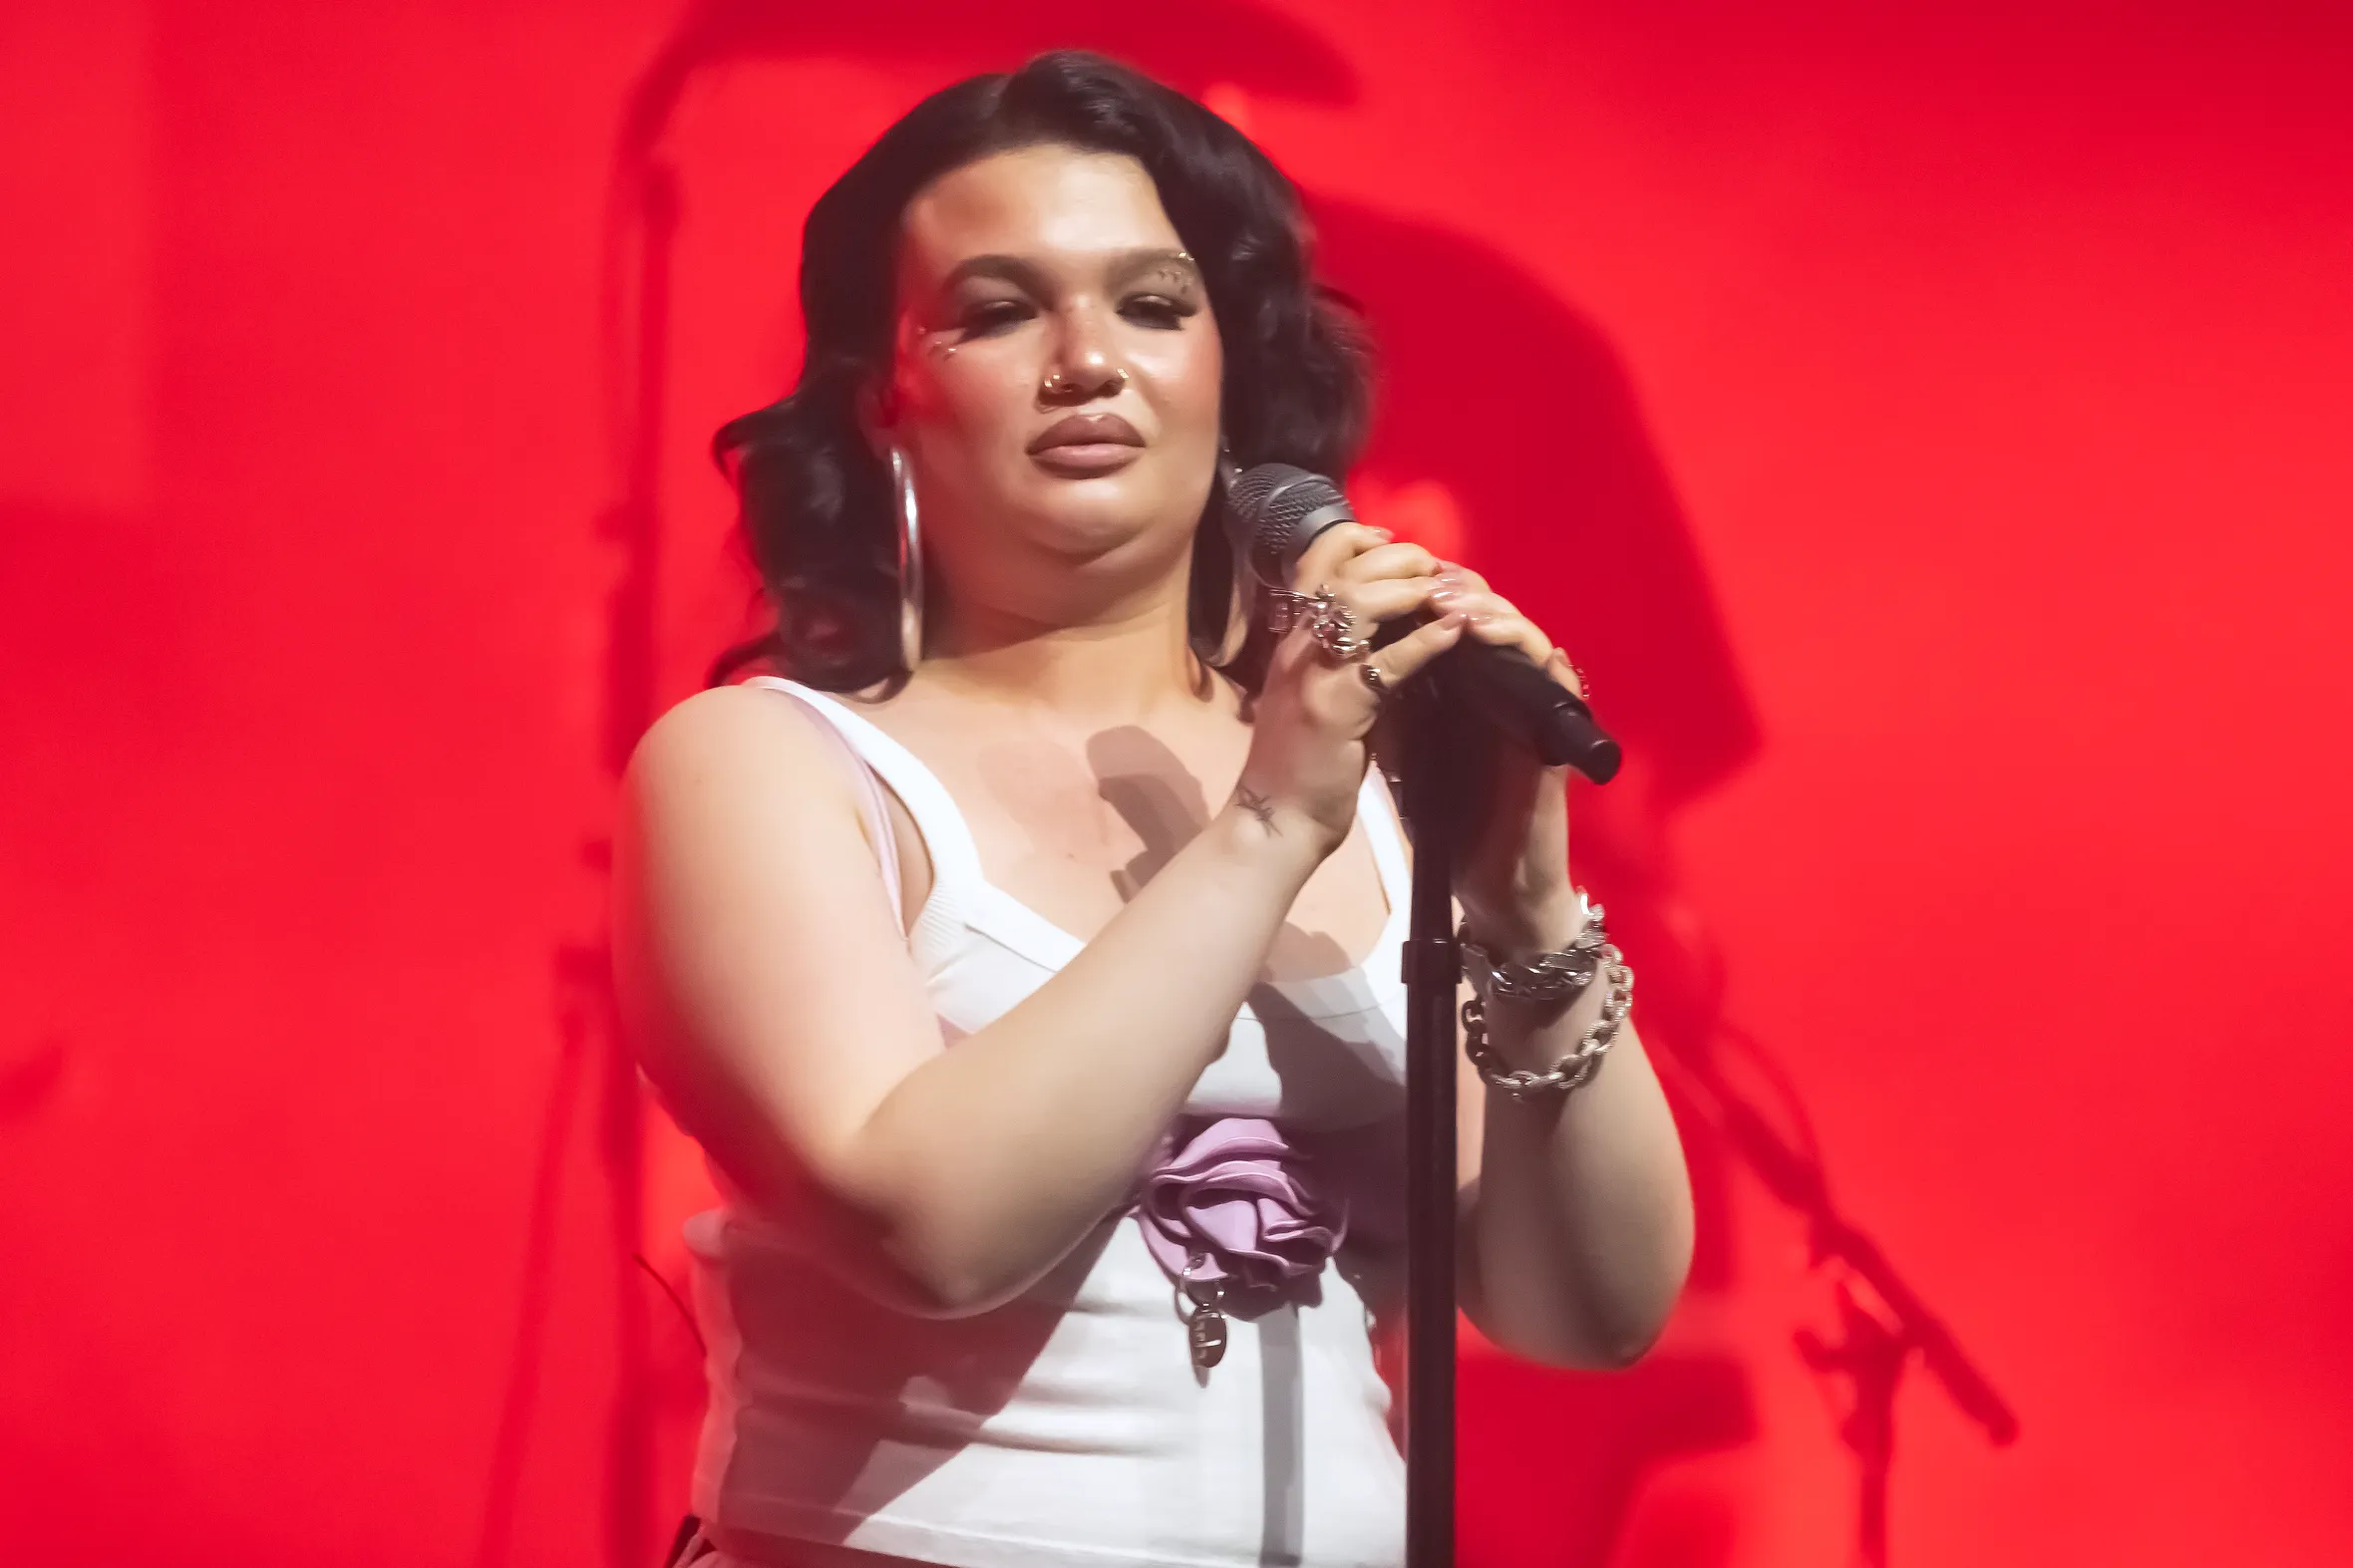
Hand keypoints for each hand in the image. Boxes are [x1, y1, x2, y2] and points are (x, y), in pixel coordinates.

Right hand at [1233, 524, 1468, 853]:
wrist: (1275, 819)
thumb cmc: (1298, 763)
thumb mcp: (1312, 695)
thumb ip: (1340, 658)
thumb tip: (1390, 627)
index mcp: (1291, 642)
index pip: (1314, 564)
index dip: (1356, 540)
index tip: (1393, 542)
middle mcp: (1296, 649)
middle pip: (1342, 572)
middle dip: (1396, 560)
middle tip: (1434, 569)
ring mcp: (1313, 676)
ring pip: (1358, 603)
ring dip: (1410, 589)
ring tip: (1445, 593)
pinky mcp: (1337, 709)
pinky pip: (1388, 662)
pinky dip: (1427, 642)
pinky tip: (1454, 632)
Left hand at [1424, 562, 1588, 949]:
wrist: (1486, 877)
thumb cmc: (1448, 815)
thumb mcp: (1402, 741)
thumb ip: (1388, 693)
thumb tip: (1349, 643)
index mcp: (1465, 685)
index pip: (1454, 616)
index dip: (1428, 589)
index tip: (1389, 571)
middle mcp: (1502, 687)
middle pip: (1490, 613)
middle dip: (1458, 588)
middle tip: (1425, 575)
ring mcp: (1530, 706)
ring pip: (1522, 632)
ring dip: (1487, 609)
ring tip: (1449, 599)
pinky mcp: (1552, 731)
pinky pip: (1554, 675)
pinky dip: (1524, 647)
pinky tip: (1488, 632)